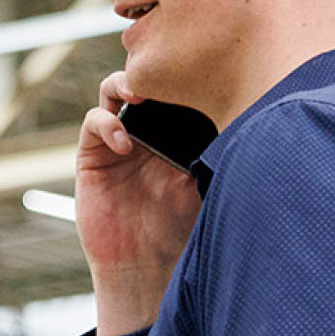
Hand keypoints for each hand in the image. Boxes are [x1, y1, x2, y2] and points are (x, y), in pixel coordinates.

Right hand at [77, 70, 203, 335]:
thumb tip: (242, 112)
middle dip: (153, 71)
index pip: (175, 88)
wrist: (146, 266)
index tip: (197, 69)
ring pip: (114, 91)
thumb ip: (214, 150)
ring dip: (124, 85)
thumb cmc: (181, 229)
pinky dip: (106, 123)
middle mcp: (145, 132)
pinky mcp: (92, 157)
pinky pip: (93, 123)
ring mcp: (117, 142)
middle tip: (167, 72)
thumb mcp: (206, 183)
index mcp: (175, 133)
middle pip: (145, 81)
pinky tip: (124, 142)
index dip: (183, 74)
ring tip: (139, 96)